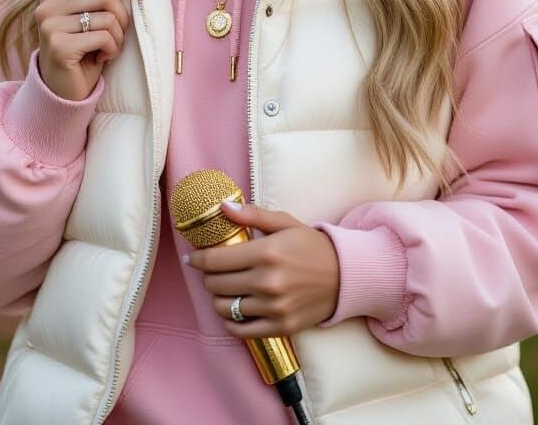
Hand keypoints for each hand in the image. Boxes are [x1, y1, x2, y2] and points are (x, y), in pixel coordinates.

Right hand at [34, 0, 137, 100]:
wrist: (63, 92)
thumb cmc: (83, 53)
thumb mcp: (89, 20)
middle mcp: (46, 7)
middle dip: (121, 16)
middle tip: (116, 35)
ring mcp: (50, 26)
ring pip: (108, 17)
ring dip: (118, 37)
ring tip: (107, 49)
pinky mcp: (59, 46)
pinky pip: (104, 37)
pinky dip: (112, 50)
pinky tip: (101, 59)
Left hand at [183, 201, 339, 338]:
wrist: (344, 275)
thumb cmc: (311, 246)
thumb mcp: (284, 222)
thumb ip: (252, 214)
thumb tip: (222, 207)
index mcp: (267, 252)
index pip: (216, 260)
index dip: (199, 259)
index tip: (193, 258)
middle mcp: (268, 282)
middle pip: (216, 284)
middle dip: (209, 276)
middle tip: (212, 271)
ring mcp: (274, 307)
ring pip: (225, 308)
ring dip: (219, 298)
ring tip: (224, 289)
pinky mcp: (281, 327)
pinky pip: (241, 330)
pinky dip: (231, 321)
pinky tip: (233, 310)